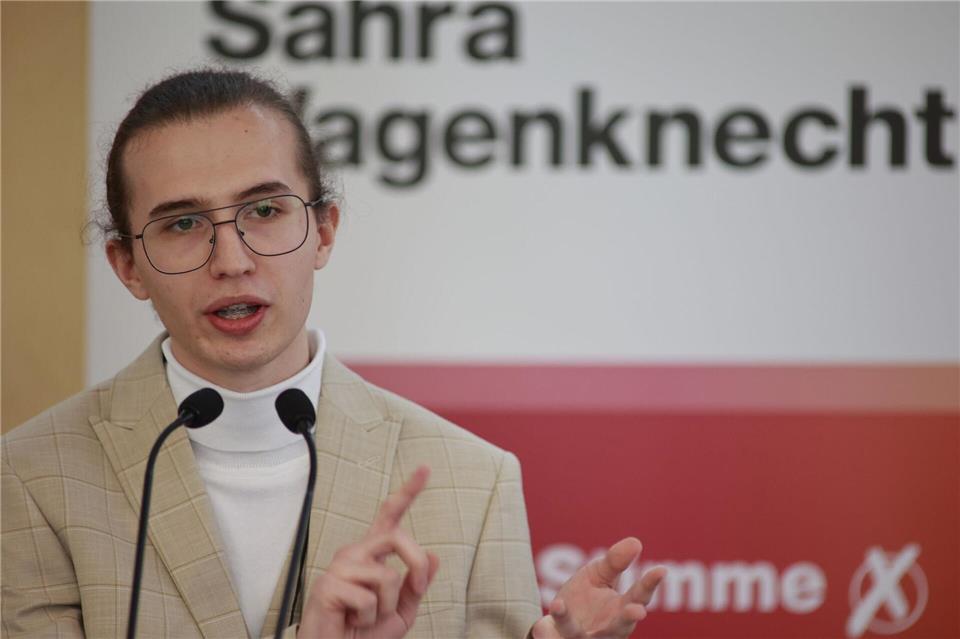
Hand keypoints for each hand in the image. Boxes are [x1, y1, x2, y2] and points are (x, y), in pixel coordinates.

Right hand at [297, 466, 440, 638]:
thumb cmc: (361, 633)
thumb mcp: (400, 612)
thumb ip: (416, 585)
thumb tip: (434, 557)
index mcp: (372, 555)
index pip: (390, 516)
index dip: (408, 492)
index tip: (424, 470)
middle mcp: (355, 553)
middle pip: (397, 536)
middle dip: (415, 564)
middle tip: (416, 590)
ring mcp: (340, 567)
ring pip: (387, 576)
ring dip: (387, 606)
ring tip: (367, 615)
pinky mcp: (329, 585)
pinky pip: (369, 599)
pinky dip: (369, 617)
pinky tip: (351, 618)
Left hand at [531, 537, 665, 638]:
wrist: (557, 622)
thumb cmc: (585, 599)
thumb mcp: (598, 575)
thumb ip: (615, 562)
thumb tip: (635, 542)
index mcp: (621, 609)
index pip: (639, 597)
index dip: (650, 584)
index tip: (661, 570)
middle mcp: (608, 628)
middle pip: (621, 625)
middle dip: (628, 618)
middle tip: (637, 611)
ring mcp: (585, 637)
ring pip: (583, 635)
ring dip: (573, 624)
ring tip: (559, 605)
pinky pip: (554, 638)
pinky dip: (547, 634)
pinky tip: (543, 622)